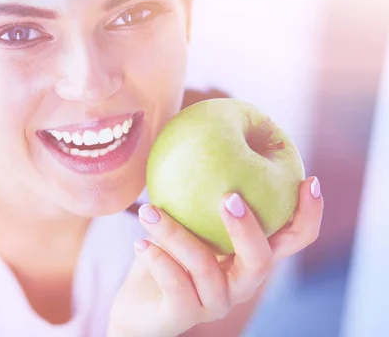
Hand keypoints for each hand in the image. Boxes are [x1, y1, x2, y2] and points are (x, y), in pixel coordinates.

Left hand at [108, 176, 323, 336]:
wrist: (137, 305)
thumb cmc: (166, 253)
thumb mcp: (184, 216)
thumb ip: (197, 189)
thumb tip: (197, 129)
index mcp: (249, 256)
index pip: (292, 240)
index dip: (308, 215)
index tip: (308, 180)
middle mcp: (240, 283)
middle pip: (261, 261)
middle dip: (248, 228)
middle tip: (228, 197)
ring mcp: (214, 304)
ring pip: (205, 269)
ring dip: (176, 234)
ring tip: (148, 210)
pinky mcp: (184, 317)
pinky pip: (176, 287)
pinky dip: (159, 260)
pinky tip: (140, 241)